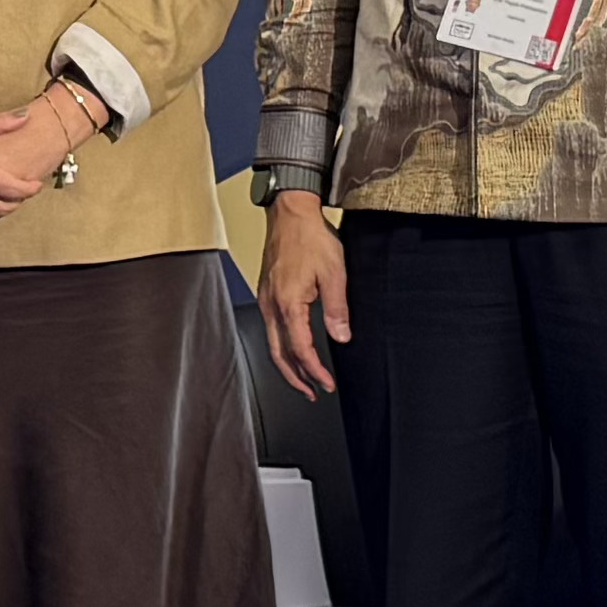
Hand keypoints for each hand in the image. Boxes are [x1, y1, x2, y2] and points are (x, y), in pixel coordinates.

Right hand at [259, 192, 350, 398]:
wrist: (290, 214)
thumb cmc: (310, 238)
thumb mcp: (334, 273)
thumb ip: (337, 309)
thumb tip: (341, 337)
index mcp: (288, 304)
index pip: (300, 349)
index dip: (314, 371)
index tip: (326, 385)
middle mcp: (271, 306)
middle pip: (279, 355)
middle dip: (296, 378)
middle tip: (313, 393)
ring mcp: (265, 300)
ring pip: (272, 344)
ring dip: (288, 365)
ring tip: (304, 378)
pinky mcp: (266, 294)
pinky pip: (271, 329)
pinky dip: (282, 347)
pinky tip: (293, 348)